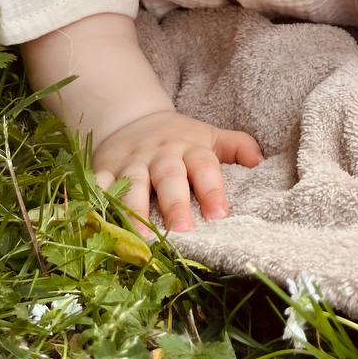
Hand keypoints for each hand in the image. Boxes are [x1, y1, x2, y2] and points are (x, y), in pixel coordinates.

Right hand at [93, 110, 263, 236]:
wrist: (131, 119)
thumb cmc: (179, 138)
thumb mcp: (209, 137)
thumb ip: (237, 147)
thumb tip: (261, 162)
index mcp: (190, 148)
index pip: (204, 166)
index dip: (212, 189)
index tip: (220, 215)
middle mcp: (160, 155)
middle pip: (169, 177)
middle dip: (175, 203)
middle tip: (183, 230)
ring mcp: (131, 163)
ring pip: (133, 185)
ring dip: (136, 211)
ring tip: (141, 239)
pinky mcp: (104, 169)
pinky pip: (98, 185)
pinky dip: (96, 200)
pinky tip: (96, 221)